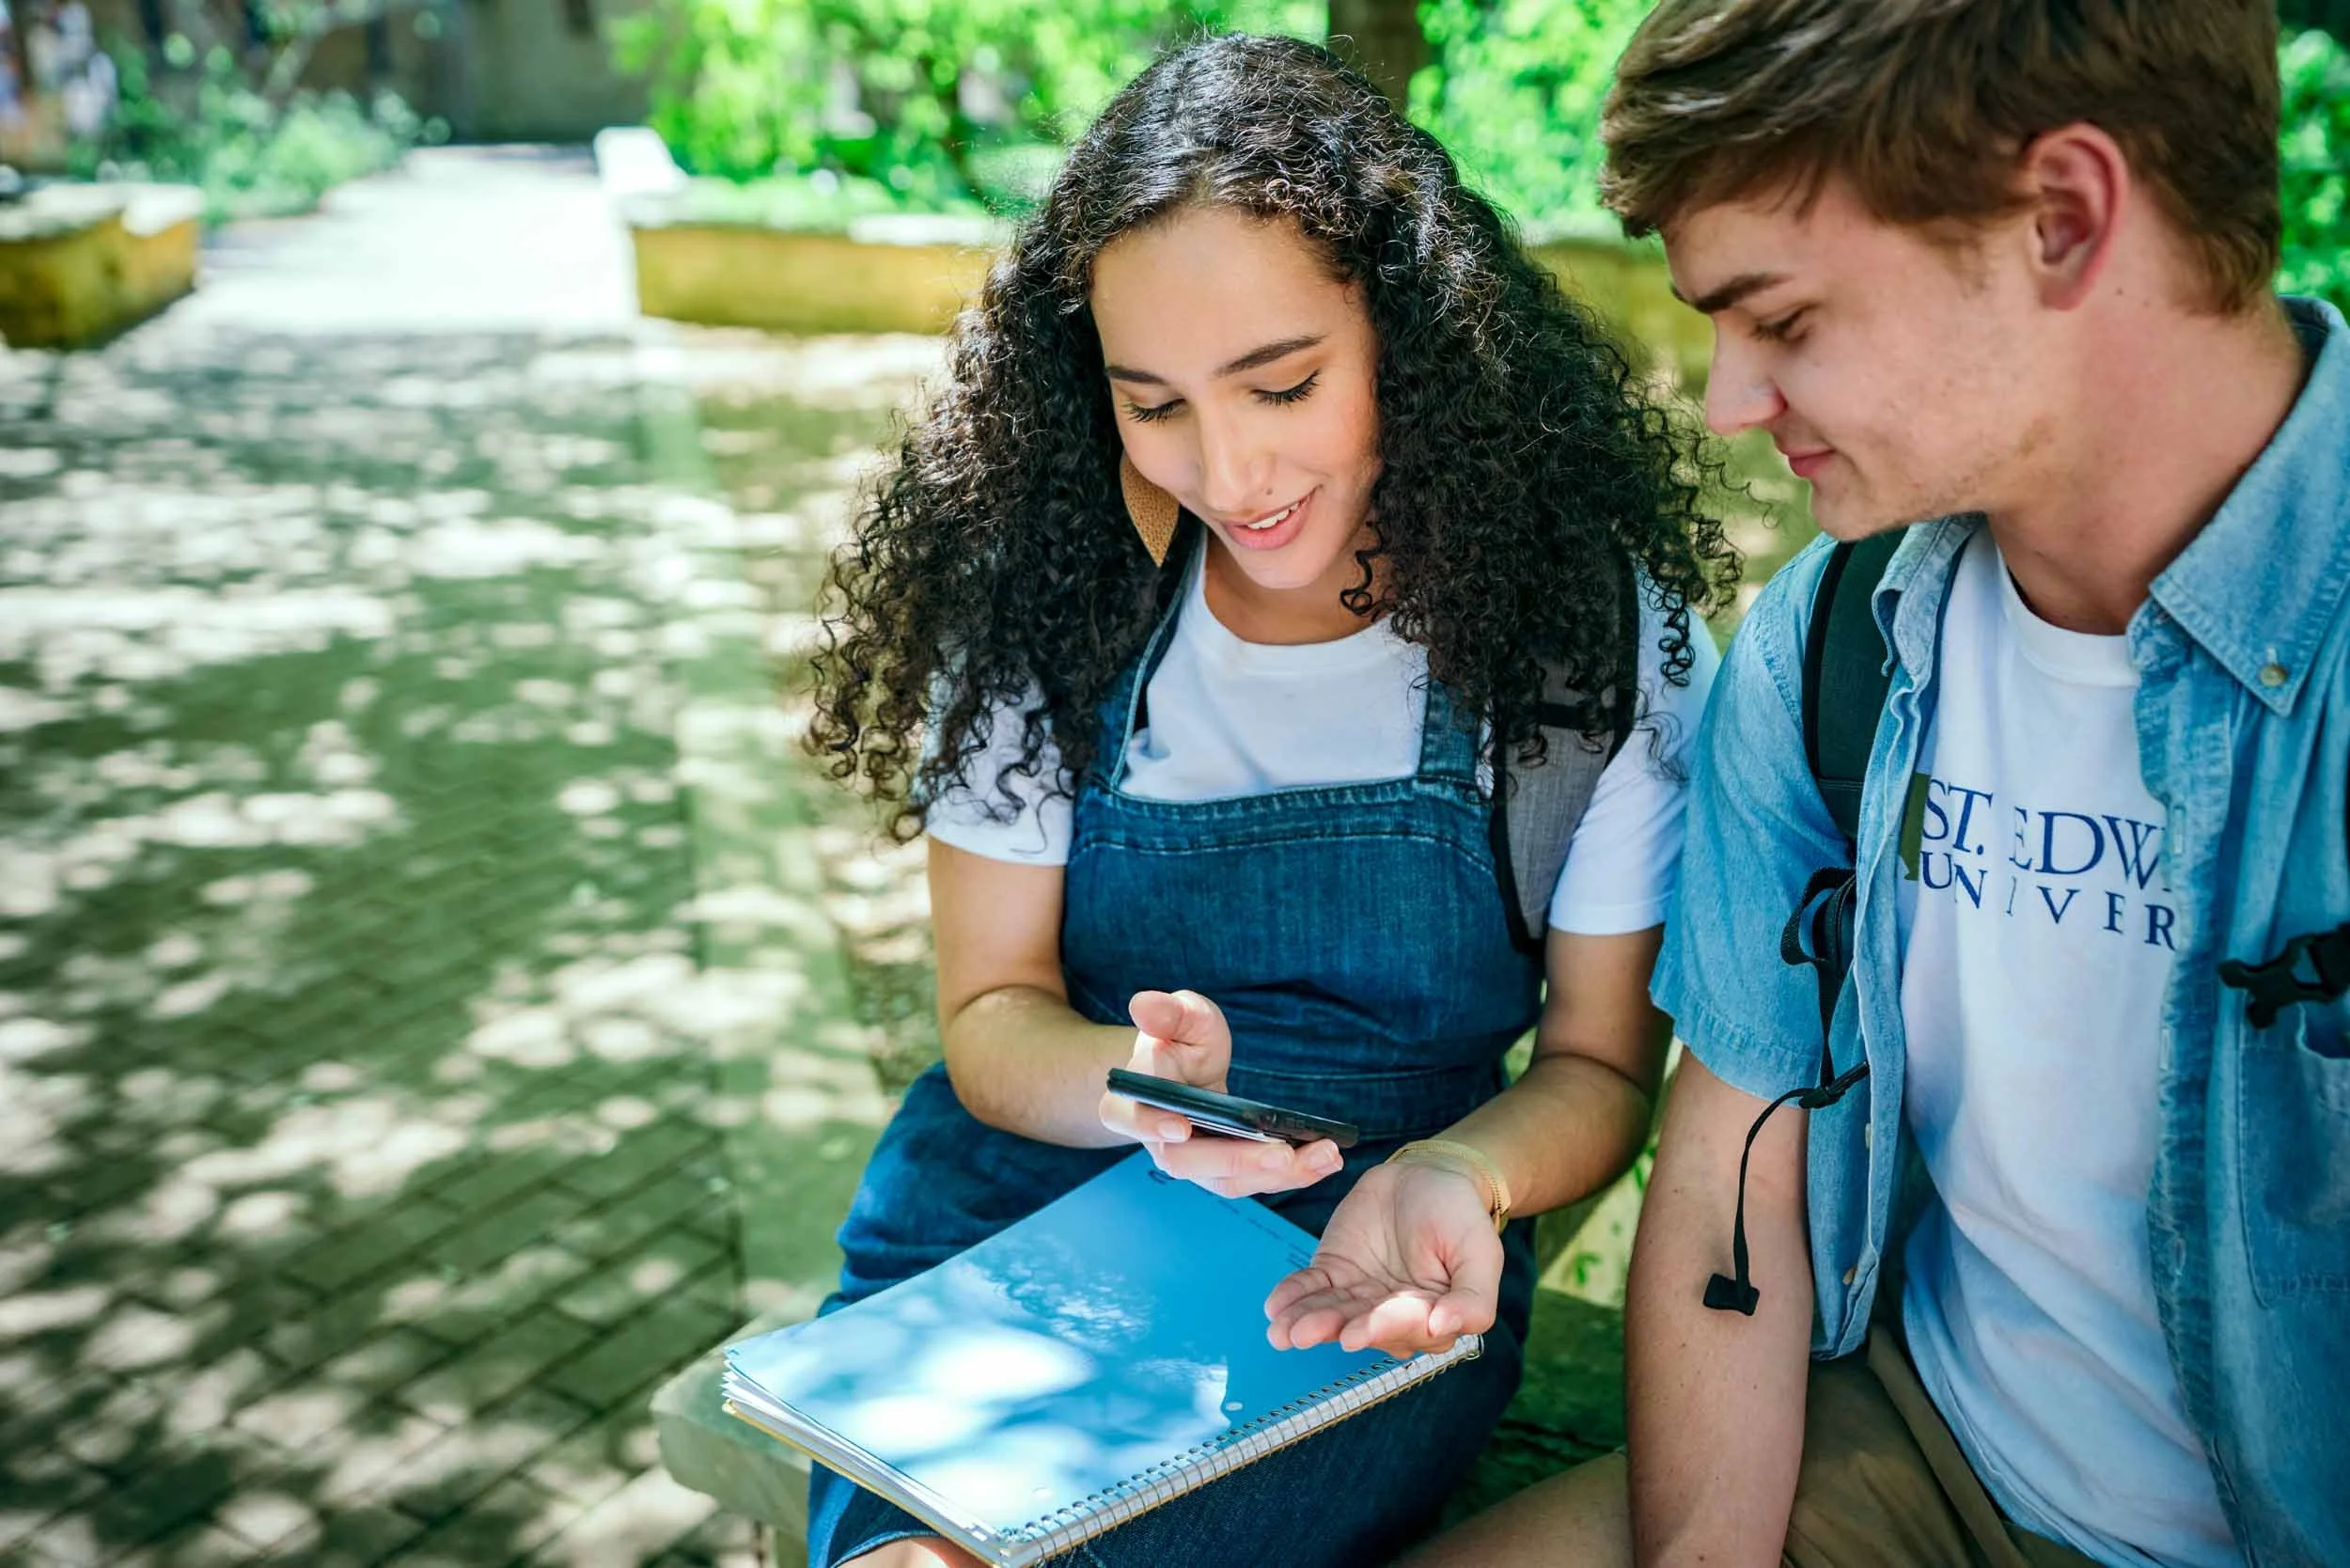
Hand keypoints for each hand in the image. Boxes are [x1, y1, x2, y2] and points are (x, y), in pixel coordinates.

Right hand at [1097, 988, 1343, 1197]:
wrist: (1187, 1072)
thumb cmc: (1181, 1041)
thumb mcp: (1181, 1017)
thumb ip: (1168, 1013)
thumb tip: (1144, 1004)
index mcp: (1136, 1098)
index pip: (1131, 1117)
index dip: (1151, 1124)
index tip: (1180, 1127)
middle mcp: (1158, 1140)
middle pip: (1188, 1162)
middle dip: (1238, 1160)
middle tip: (1283, 1154)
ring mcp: (1194, 1162)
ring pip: (1228, 1180)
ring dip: (1278, 1175)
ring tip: (1326, 1156)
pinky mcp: (1225, 1171)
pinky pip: (1255, 1179)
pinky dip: (1293, 1174)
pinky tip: (1327, 1159)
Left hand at [1264, 1158, 1500, 1356]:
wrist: (1428, 1174)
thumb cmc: (1460, 1214)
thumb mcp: (1480, 1252)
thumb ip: (1474, 1296)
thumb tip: (1445, 1328)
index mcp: (1433, 1315)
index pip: (1406, 1328)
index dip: (1380, 1329)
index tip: (1356, 1334)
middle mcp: (1392, 1314)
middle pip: (1361, 1326)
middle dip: (1332, 1329)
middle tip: (1305, 1334)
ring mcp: (1360, 1295)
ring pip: (1331, 1313)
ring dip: (1305, 1322)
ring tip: (1282, 1330)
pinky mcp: (1335, 1271)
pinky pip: (1311, 1287)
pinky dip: (1293, 1296)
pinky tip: (1275, 1305)